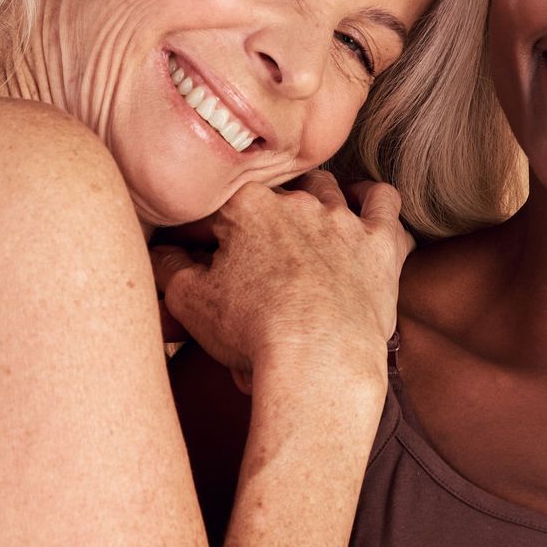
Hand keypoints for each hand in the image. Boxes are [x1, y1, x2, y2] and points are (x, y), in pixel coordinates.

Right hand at [150, 172, 412, 398]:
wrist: (318, 358)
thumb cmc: (253, 332)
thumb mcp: (190, 301)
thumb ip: (170, 267)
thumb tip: (162, 252)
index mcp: (246, 206)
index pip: (214, 210)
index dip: (199, 235)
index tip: (194, 256)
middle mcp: (297, 201)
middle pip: (272, 197)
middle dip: (258, 219)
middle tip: (251, 251)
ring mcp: (343, 218)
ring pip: (328, 188)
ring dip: (314, 200)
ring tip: (304, 221)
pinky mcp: (379, 242)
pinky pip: (384, 202)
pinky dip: (374, 200)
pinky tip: (364, 206)